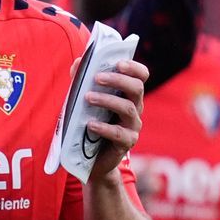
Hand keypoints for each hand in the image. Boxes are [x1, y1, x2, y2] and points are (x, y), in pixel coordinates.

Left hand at [83, 58, 148, 178]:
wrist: (91, 158)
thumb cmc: (90, 121)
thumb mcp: (84, 99)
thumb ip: (82, 80)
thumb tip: (79, 62)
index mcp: (127, 94)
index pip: (140, 76)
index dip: (133, 67)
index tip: (118, 62)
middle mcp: (135, 107)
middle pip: (136, 88)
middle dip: (118, 80)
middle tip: (97, 77)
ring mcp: (133, 126)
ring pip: (128, 109)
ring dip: (107, 100)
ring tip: (88, 98)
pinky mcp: (127, 143)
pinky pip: (118, 133)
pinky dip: (104, 127)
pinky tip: (90, 124)